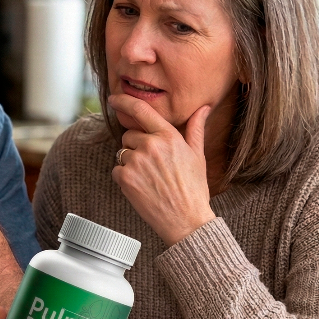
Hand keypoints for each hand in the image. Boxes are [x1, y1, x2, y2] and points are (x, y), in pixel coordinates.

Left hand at [107, 94, 214, 245]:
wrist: (186, 220)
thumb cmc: (193, 188)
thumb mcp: (197, 155)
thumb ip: (195, 128)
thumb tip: (204, 108)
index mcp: (168, 136)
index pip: (140, 109)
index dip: (123, 101)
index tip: (114, 98)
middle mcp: (150, 145)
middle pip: (129, 135)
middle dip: (136, 145)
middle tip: (154, 165)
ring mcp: (136, 162)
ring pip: (122, 153)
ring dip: (131, 162)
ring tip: (151, 178)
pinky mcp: (125, 178)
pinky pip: (117, 170)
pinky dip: (125, 177)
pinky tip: (142, 187)